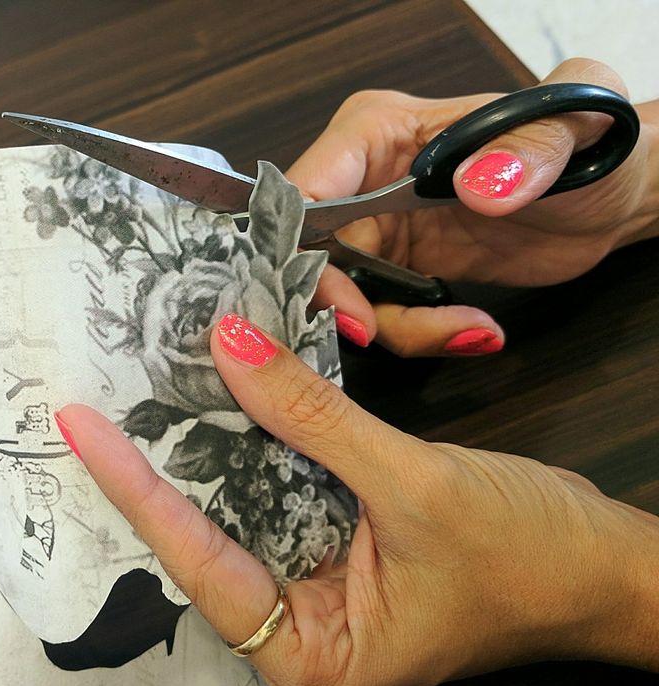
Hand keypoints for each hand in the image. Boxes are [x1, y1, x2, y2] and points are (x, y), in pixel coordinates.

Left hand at [56, 314, 658, 685]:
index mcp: (313, 649)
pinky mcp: (345, 531)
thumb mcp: (416, 485)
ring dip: (219, 440)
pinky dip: (269, 435)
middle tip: (112, 400)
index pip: (203, 562)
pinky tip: (237, 391)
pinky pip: (292, 480)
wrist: (604, 562)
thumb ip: (317, 418)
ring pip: (253, 499)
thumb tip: (235, 347)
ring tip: (155, 385)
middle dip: (170, 461)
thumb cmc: (529, 554)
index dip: (141, 493)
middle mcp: (306, 615)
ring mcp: (326, 570)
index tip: (85, 433)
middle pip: (218, 531)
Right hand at [290, 58, 658, 355]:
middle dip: (340, 302)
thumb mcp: (569, 133)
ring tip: (466, 330)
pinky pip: (380, 315)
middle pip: (307, 252)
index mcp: (376, 133)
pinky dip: (416, 334)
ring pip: (341, 295)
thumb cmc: (582, 149)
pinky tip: (471, 330)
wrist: (600, 200)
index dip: (303, 250)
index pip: (305, 190)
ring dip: (393, 328)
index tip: (348, 303)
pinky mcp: (396, 270)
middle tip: (381, 331)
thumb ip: (528, 148)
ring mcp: (377, 229)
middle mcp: (363, 181)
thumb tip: (478, 185)